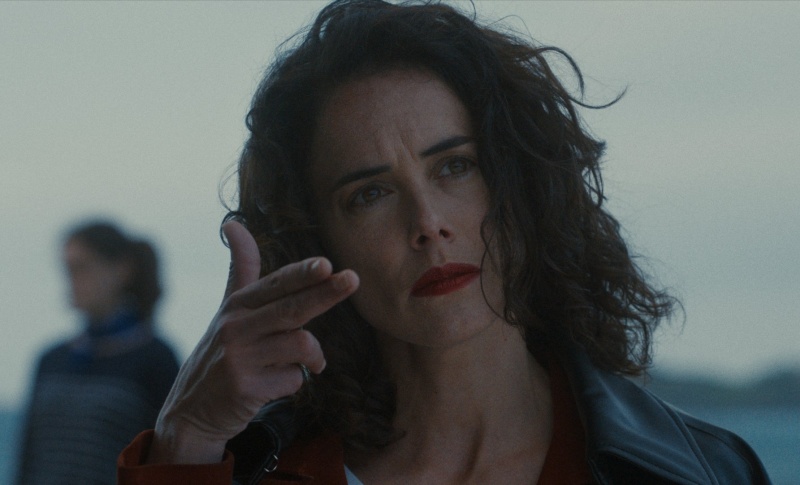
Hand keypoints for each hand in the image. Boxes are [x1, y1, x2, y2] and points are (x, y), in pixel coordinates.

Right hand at [147, 221, 358, 463]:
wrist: (190, 411)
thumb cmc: (222, 354)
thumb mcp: (228, 309)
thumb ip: (241, 269)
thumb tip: (232, 222)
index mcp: (237, 305)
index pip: (276, 284)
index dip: (302, 273)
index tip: (327, 264)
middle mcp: (235, 328)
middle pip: (291, 308)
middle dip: (325, 294)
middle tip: (352, 280)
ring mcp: (239, 359)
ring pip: (300, 345)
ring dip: (314, 356)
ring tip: (313, 362)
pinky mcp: (245, 389)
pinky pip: (293, 380)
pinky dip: (295, 382)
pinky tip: (277, 385)